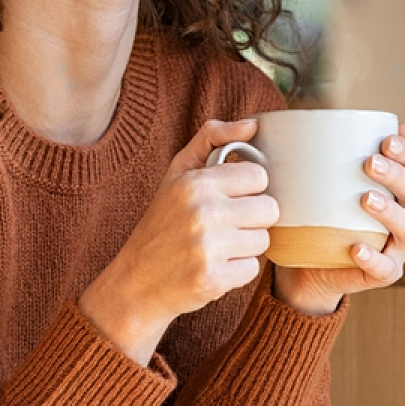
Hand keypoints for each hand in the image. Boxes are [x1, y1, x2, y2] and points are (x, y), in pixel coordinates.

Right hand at [78, 118, 277, 364]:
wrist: (136, 281)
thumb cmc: (162, 223)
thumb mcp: (177, 174)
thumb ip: (212, 139)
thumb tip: (253, 124)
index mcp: (195, 183)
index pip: (258, 176)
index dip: (248, 188)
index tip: (230, 197)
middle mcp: (202, 212)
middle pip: (269, 209)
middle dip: (252, 218)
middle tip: (226, 225)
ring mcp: (208, 248)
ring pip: (263, 240)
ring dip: (245, 245)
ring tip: (217, 246)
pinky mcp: (214, 279)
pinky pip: (253, 269)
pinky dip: (237, 270)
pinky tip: (214, 266)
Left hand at [272, 122, 404, 314]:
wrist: (309, 262)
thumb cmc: (319, 211)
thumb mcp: (321, 179)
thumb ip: (325, 151)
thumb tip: (309, 115)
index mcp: (398, 188)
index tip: (386, 139)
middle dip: (397, 175)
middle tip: (370, 163)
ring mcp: (397, 246)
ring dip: (390, 211)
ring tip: (366, 199)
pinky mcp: (383, 272)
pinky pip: (384, 267)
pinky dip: (373, 258)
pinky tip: (357, 248)